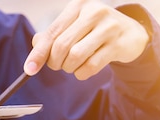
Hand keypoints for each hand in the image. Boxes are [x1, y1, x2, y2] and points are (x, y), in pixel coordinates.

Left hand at [24, 0, 149, 79]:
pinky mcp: (118, 44)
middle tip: (58, 65)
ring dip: (69, 68)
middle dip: (55, 62)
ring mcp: (108, 27)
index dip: (38, 53)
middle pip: (61, 46)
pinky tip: (84, 70)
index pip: (52, 33)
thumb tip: (36, 49)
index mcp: (78, 6)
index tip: (29, 69)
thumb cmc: (95, 30)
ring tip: (72, 66)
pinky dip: (82, 73)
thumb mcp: (74, 27)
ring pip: (76, 56)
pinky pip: (91, 66)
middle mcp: (93, 12)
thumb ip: (53, 36)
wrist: (130, 33)